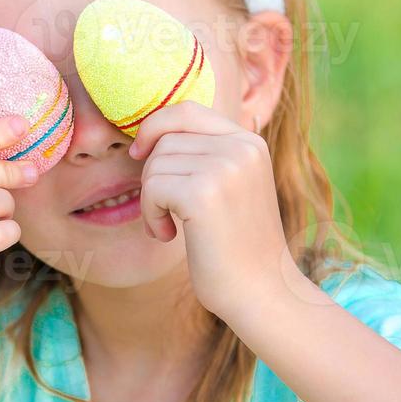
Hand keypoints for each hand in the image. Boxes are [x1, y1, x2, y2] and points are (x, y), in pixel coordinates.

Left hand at [128, 102, 292, 322]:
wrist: (261, 292)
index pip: (186, 110)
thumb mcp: (231, 185)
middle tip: (166, 212)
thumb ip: (204, 153)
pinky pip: (152, 189)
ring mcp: (225, 168)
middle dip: (152, 175)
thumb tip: (150, 130)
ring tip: (172, 227)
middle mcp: (242, 148)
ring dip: (151, 200)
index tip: (139, 154)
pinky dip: (151, 215)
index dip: (154, 127)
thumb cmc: (236, 244)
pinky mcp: (204, 194)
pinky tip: (168, 236)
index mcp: (249, 142)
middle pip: (165, 139)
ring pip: (154, 165)